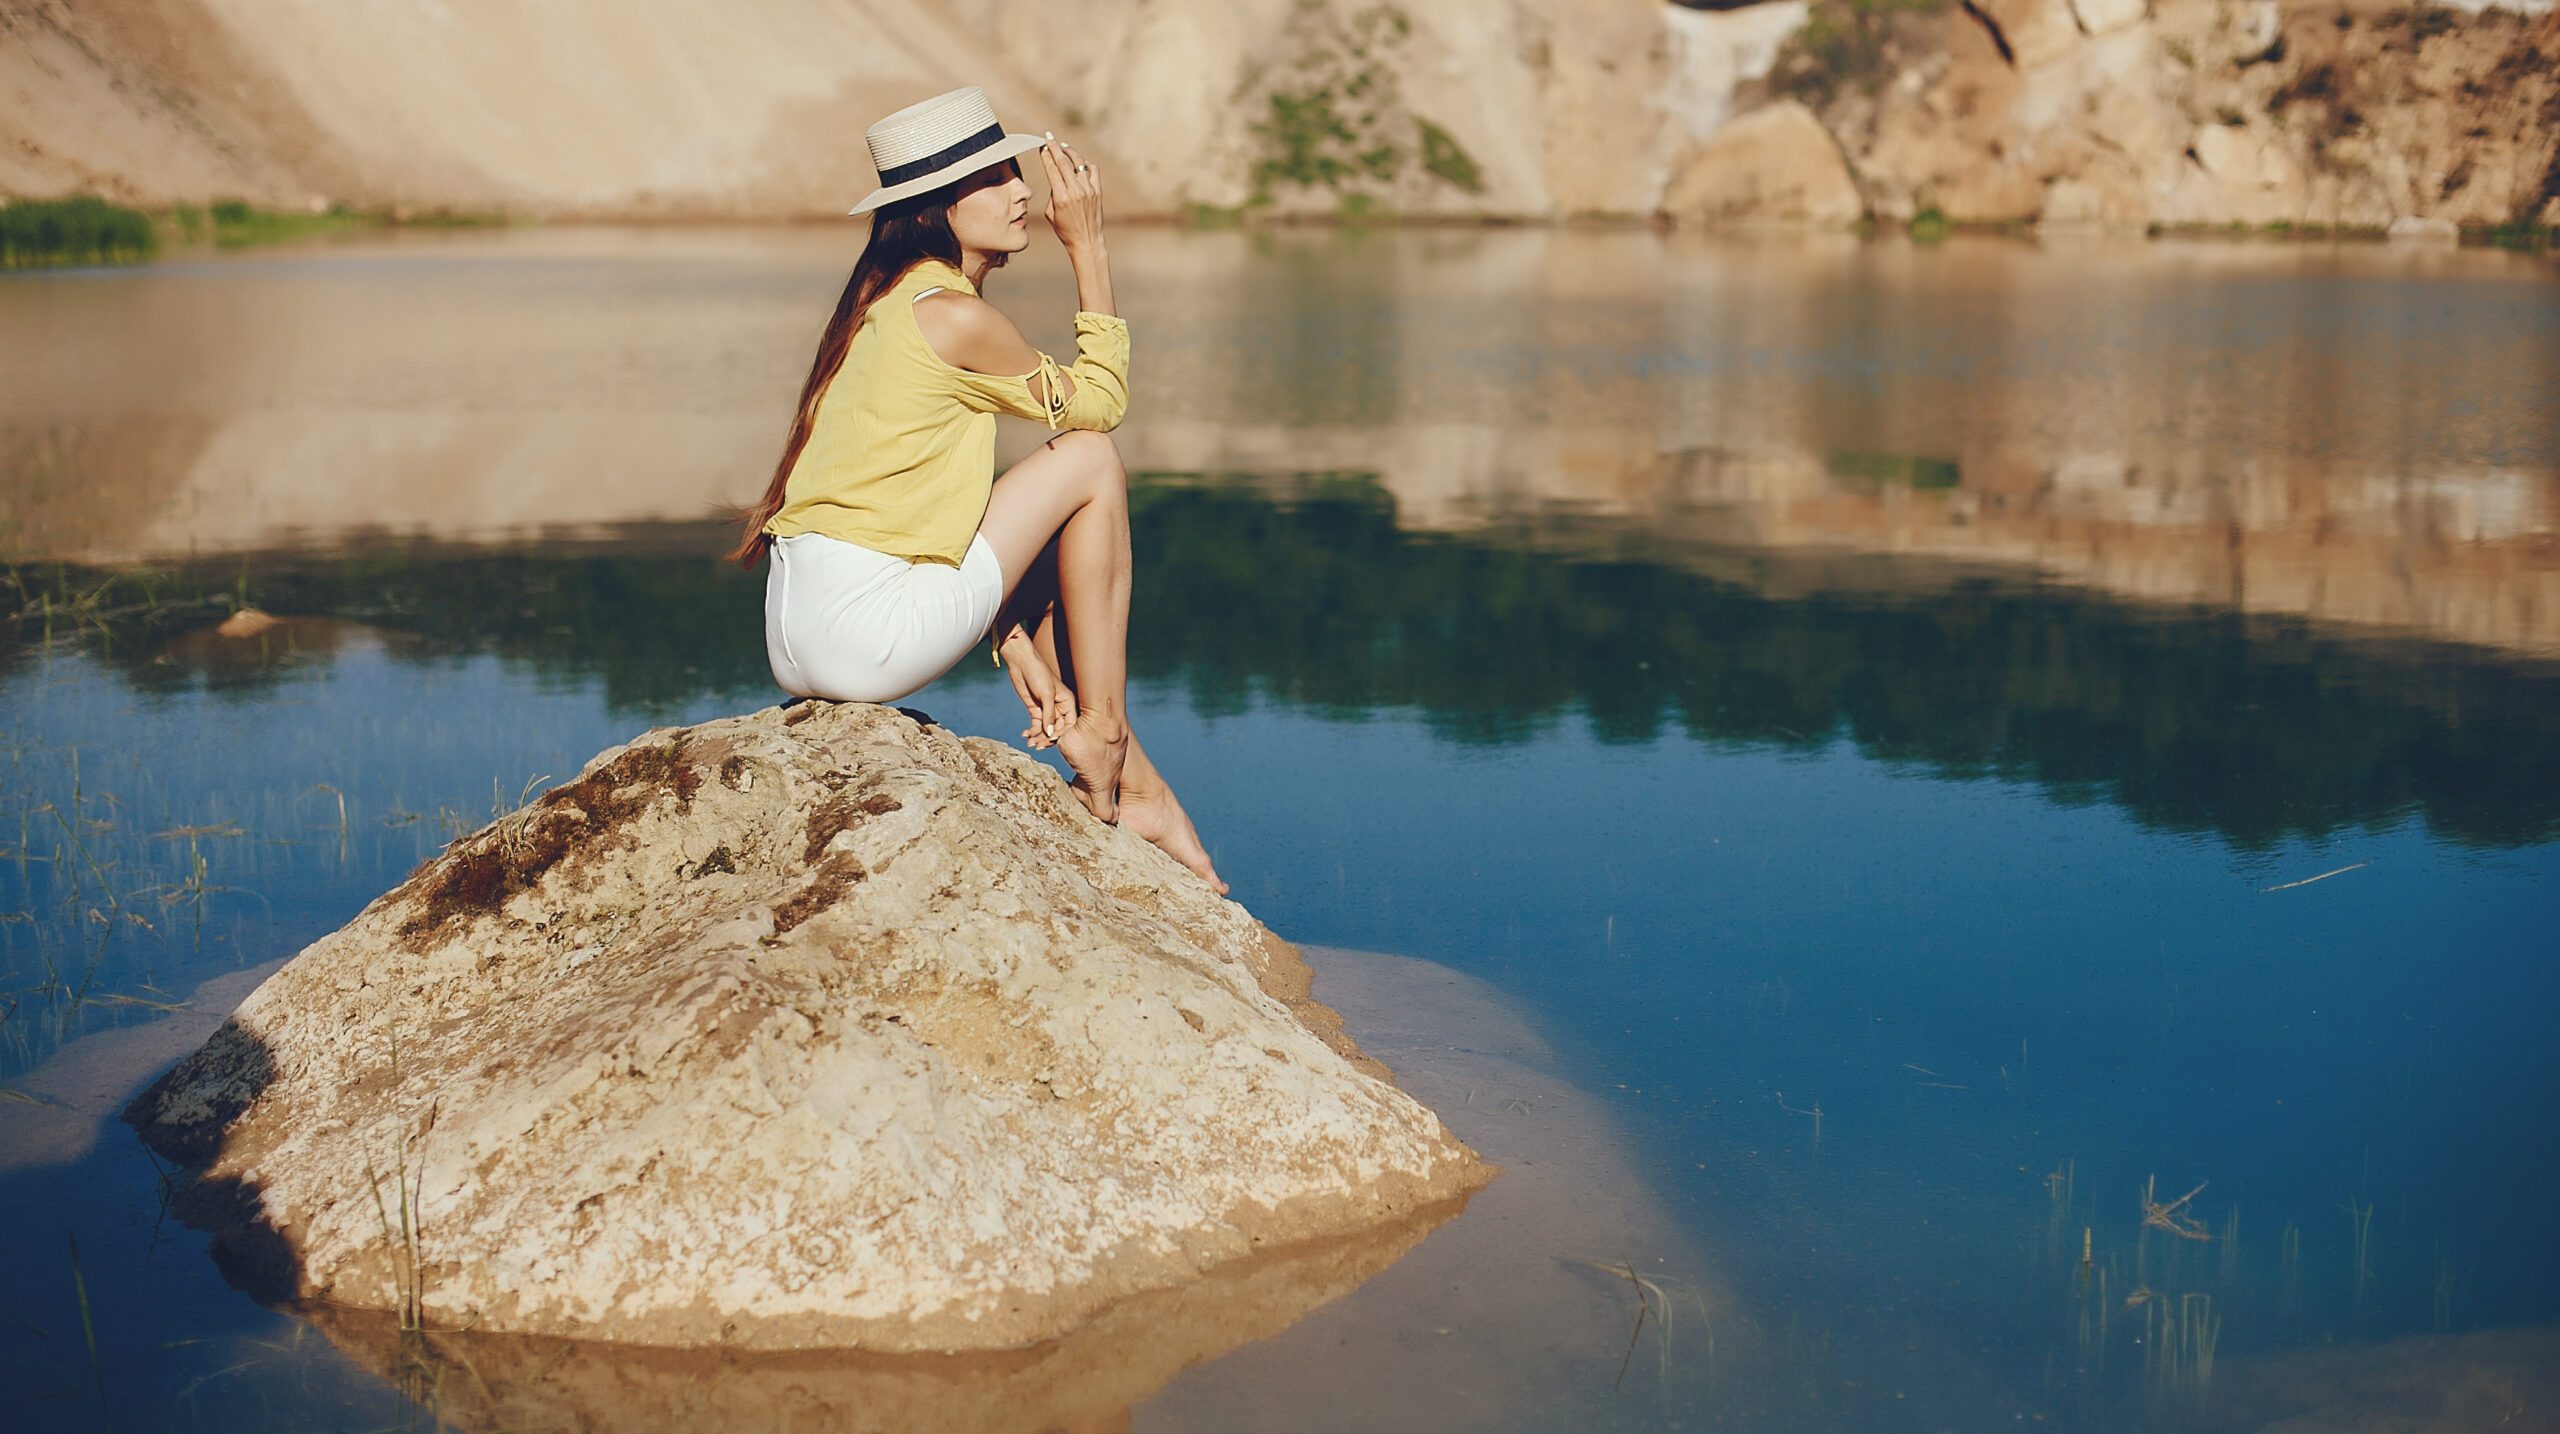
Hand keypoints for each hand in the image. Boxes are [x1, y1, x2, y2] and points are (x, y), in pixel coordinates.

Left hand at [998, 626, 1077, 748]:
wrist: (1021, 663)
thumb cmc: (1038, 674)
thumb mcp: (1046, 694)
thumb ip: (1049, 715)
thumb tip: (1051, 734)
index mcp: (1068, 702)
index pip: (1070, 724)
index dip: (1062, 734)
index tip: (1052, 740)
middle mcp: (1059, 708)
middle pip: (1057, 729)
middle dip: (1048, 739)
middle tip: (1038, 746)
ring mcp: (1046, 710)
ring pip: (1046, 730)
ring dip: (1039, 737)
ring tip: (1030, 743)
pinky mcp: (1035, 709)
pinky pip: (1036, 725)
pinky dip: (1031, 732)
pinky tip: (1025, 735)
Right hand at [1040, 137, 1103, 254]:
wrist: (1087, 242)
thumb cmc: (1065, 230)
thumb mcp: (1051, 213)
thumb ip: (1052, 193)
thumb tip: (1056, 178)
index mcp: (1061, 197)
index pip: (1052, 169)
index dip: (1046, 156)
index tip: (1042, 146)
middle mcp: (1076, 191)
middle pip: (1064, 162)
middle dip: (1055, 147)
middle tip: (1049, 138)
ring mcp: (1088, 190)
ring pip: (1079, 163)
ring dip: (1070, 152)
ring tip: (1063, 146)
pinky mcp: (1097, 191)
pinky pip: (1092, 170)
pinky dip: (1085, 163)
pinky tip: (1079, 162)